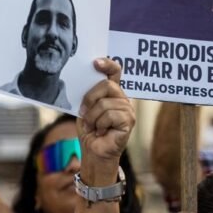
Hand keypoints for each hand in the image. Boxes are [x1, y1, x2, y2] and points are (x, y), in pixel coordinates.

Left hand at [77, 58, 133, 184]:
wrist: (93, 151)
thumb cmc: (90, 130)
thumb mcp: (85, 109)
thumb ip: (88, 96)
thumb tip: (83, 81)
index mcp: (112, 93)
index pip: (115, 73)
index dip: (108, 65)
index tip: (96, 62)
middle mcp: (122, 99)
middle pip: (106, 86)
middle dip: (90, 99)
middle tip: (84, 112)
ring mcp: (128, 110)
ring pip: (105, 103)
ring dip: (92, 117)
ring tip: (94, 126)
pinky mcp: (129, 121)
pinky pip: (110, 115)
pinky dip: (100, 124)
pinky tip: (102, 132)